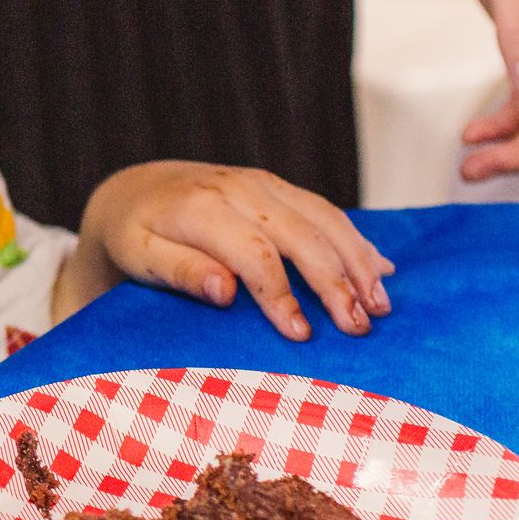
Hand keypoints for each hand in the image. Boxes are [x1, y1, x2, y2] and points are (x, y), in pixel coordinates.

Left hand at [63, 162, 393, 340]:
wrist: (138, 189)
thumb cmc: (137, 233)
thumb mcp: (141, 257)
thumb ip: (181, 272)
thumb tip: (224, 292)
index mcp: (203, 208)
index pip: (255, 254)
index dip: (282, 296)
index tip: (301, 336)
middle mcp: (241, 188)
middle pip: (302, 236)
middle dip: (336, 283)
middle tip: (360, 327)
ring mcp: (264, 183)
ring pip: (324, 219)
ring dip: (358, 262)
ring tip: (380, 306)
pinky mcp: (279, 187)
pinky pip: (325, 211)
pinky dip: (356, 241)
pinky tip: (381, 270)